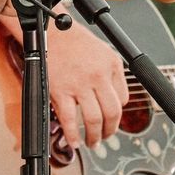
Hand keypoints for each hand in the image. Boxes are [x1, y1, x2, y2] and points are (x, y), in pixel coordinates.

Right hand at [44, 17, 128, 147]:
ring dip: (94, 136)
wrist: (51, 32)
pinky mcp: (60, 90)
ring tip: (92, 142)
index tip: (111, 120)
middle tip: (106, 137)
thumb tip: (117, 98)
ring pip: (93, 119)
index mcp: (111, 66)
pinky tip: (74, 140)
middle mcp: (98, 76)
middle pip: (112, 113)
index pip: (123, 98)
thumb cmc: (75, 41)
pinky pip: (69, 118)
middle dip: (110, 130)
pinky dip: (72, 134)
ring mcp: (79, 85)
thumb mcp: (104, 52)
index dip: (117, 112)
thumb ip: (113, 74)